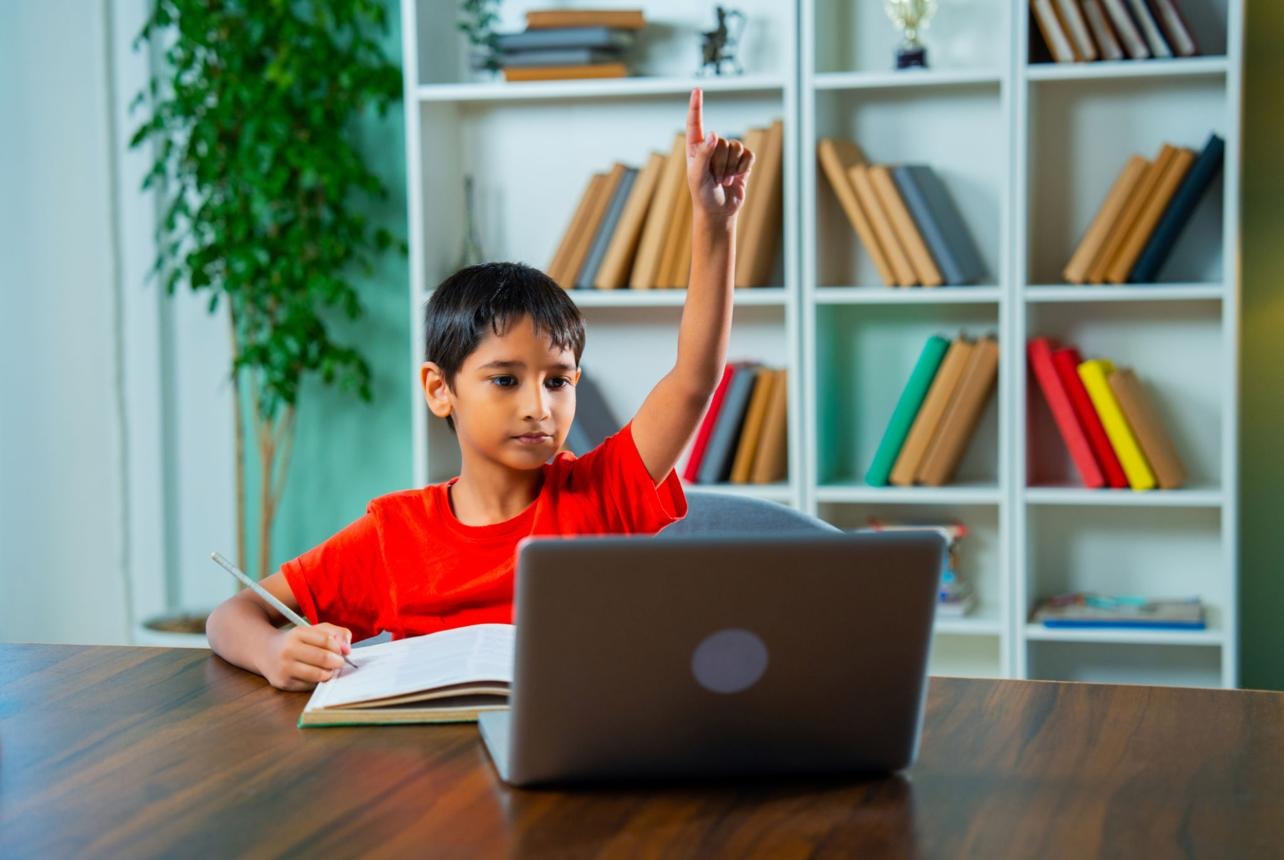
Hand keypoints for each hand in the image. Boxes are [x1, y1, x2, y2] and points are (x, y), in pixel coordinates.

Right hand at [262, 622, 351, 690]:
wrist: (265, 652)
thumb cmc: (296, 642)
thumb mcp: (314, 630)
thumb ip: (336, 633)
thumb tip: (348, 649)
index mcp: (297, 633)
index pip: (326, 640)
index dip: (338, 647)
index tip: (341, 651)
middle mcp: (288, 650)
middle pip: (323, 658)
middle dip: (337, 662)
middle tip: (339, 663)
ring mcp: (284, 668)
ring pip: (318, 675)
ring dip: (329, 674)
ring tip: (329, 670)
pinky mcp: (283, 683)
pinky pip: (309, 686)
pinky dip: (317, 682)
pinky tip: (316, 676)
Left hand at [685, 88, 753, 221]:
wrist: (719, 212)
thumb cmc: (703, 195)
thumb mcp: (697, 176)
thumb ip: (704, 154)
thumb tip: (714, 133)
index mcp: (695, 148)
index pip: (695, 123)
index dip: (696, 106)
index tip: (697, 90)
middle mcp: (711, 147)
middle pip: (723, 141)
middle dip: (721, 163)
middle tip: (715, 179)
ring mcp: (727, 154)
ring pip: (736, 147)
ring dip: (731, 168)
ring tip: (723, 181)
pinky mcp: (741, 162)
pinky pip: (748, 155)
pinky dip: (744, 168)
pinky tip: (736, 178)